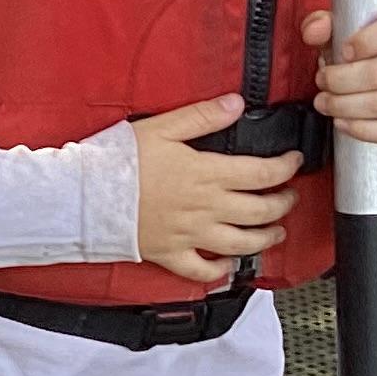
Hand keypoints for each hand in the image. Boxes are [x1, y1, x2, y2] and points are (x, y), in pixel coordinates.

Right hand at [130, 92, 301, 280]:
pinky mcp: (169, 254)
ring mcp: (189, 235)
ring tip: (276, 231)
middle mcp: (205, 208)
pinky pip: (202, 271)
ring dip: (266, 238)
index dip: (286, 168)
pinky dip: (219, 271)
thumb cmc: (116, 161)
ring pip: (242, 243)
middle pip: (260, 211)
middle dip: (283, 204)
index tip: (293, 162)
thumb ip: (202, 116)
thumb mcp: (161, 127)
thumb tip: (236, 104)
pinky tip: (227, 265)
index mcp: (207, 174)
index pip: (262, 173)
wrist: (83, 197)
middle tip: (290, 197)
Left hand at [305, 7, 376, 147]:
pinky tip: (342, 122)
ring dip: (343, 106)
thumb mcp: (355, 37)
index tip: (343, 52)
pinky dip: (359, 129)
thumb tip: (313, 30)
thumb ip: (329, 28)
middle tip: (322, 82)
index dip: (366, 40)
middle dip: (339, 80)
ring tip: (325, 102)